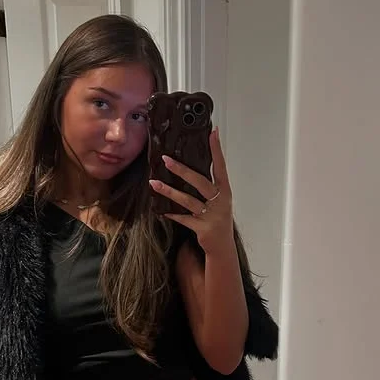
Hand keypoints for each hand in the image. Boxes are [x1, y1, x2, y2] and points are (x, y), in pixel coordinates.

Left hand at [149, 127, 232, 254]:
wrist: (223, 246)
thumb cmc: (217, 218)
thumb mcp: (218, 200)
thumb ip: (208, 185)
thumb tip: (189, 166)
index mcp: (225, 190)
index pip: (220, 166)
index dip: (216, 150)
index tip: (212, 133)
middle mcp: (220, 201)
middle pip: (200, 182)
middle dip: (182, 170)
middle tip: (166, 159)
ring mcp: (212, 215)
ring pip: (188, 200)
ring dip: (169, 191)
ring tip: (154, 183)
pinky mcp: (203, 229)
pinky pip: (184, 219)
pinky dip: (173, 214)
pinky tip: (161, 210)